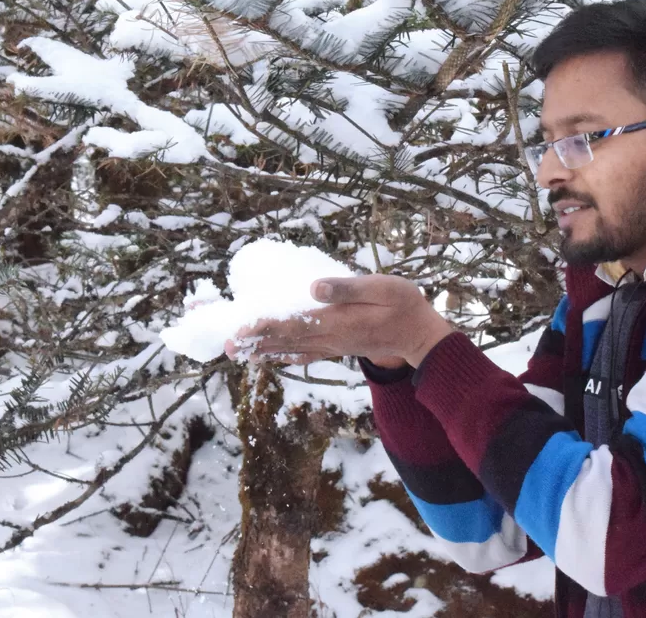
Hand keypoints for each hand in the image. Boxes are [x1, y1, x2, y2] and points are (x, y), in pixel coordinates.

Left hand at [225, 274, 454, 368]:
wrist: (420, 336)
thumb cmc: (404, 305)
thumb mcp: (383, 288)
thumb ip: (348, 287)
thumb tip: (313, 287)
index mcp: (338, 322)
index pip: (294, 324)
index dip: (265, 326)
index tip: (240, 329)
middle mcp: (330, 338)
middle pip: (285, 340)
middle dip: (254, 341)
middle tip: (226, 345)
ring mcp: (332, 346)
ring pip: (291, 349)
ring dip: (263, 350)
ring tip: (237, 352)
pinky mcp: (335, 348)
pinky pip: (304, 354)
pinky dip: (283, 356)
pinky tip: (270, 358)